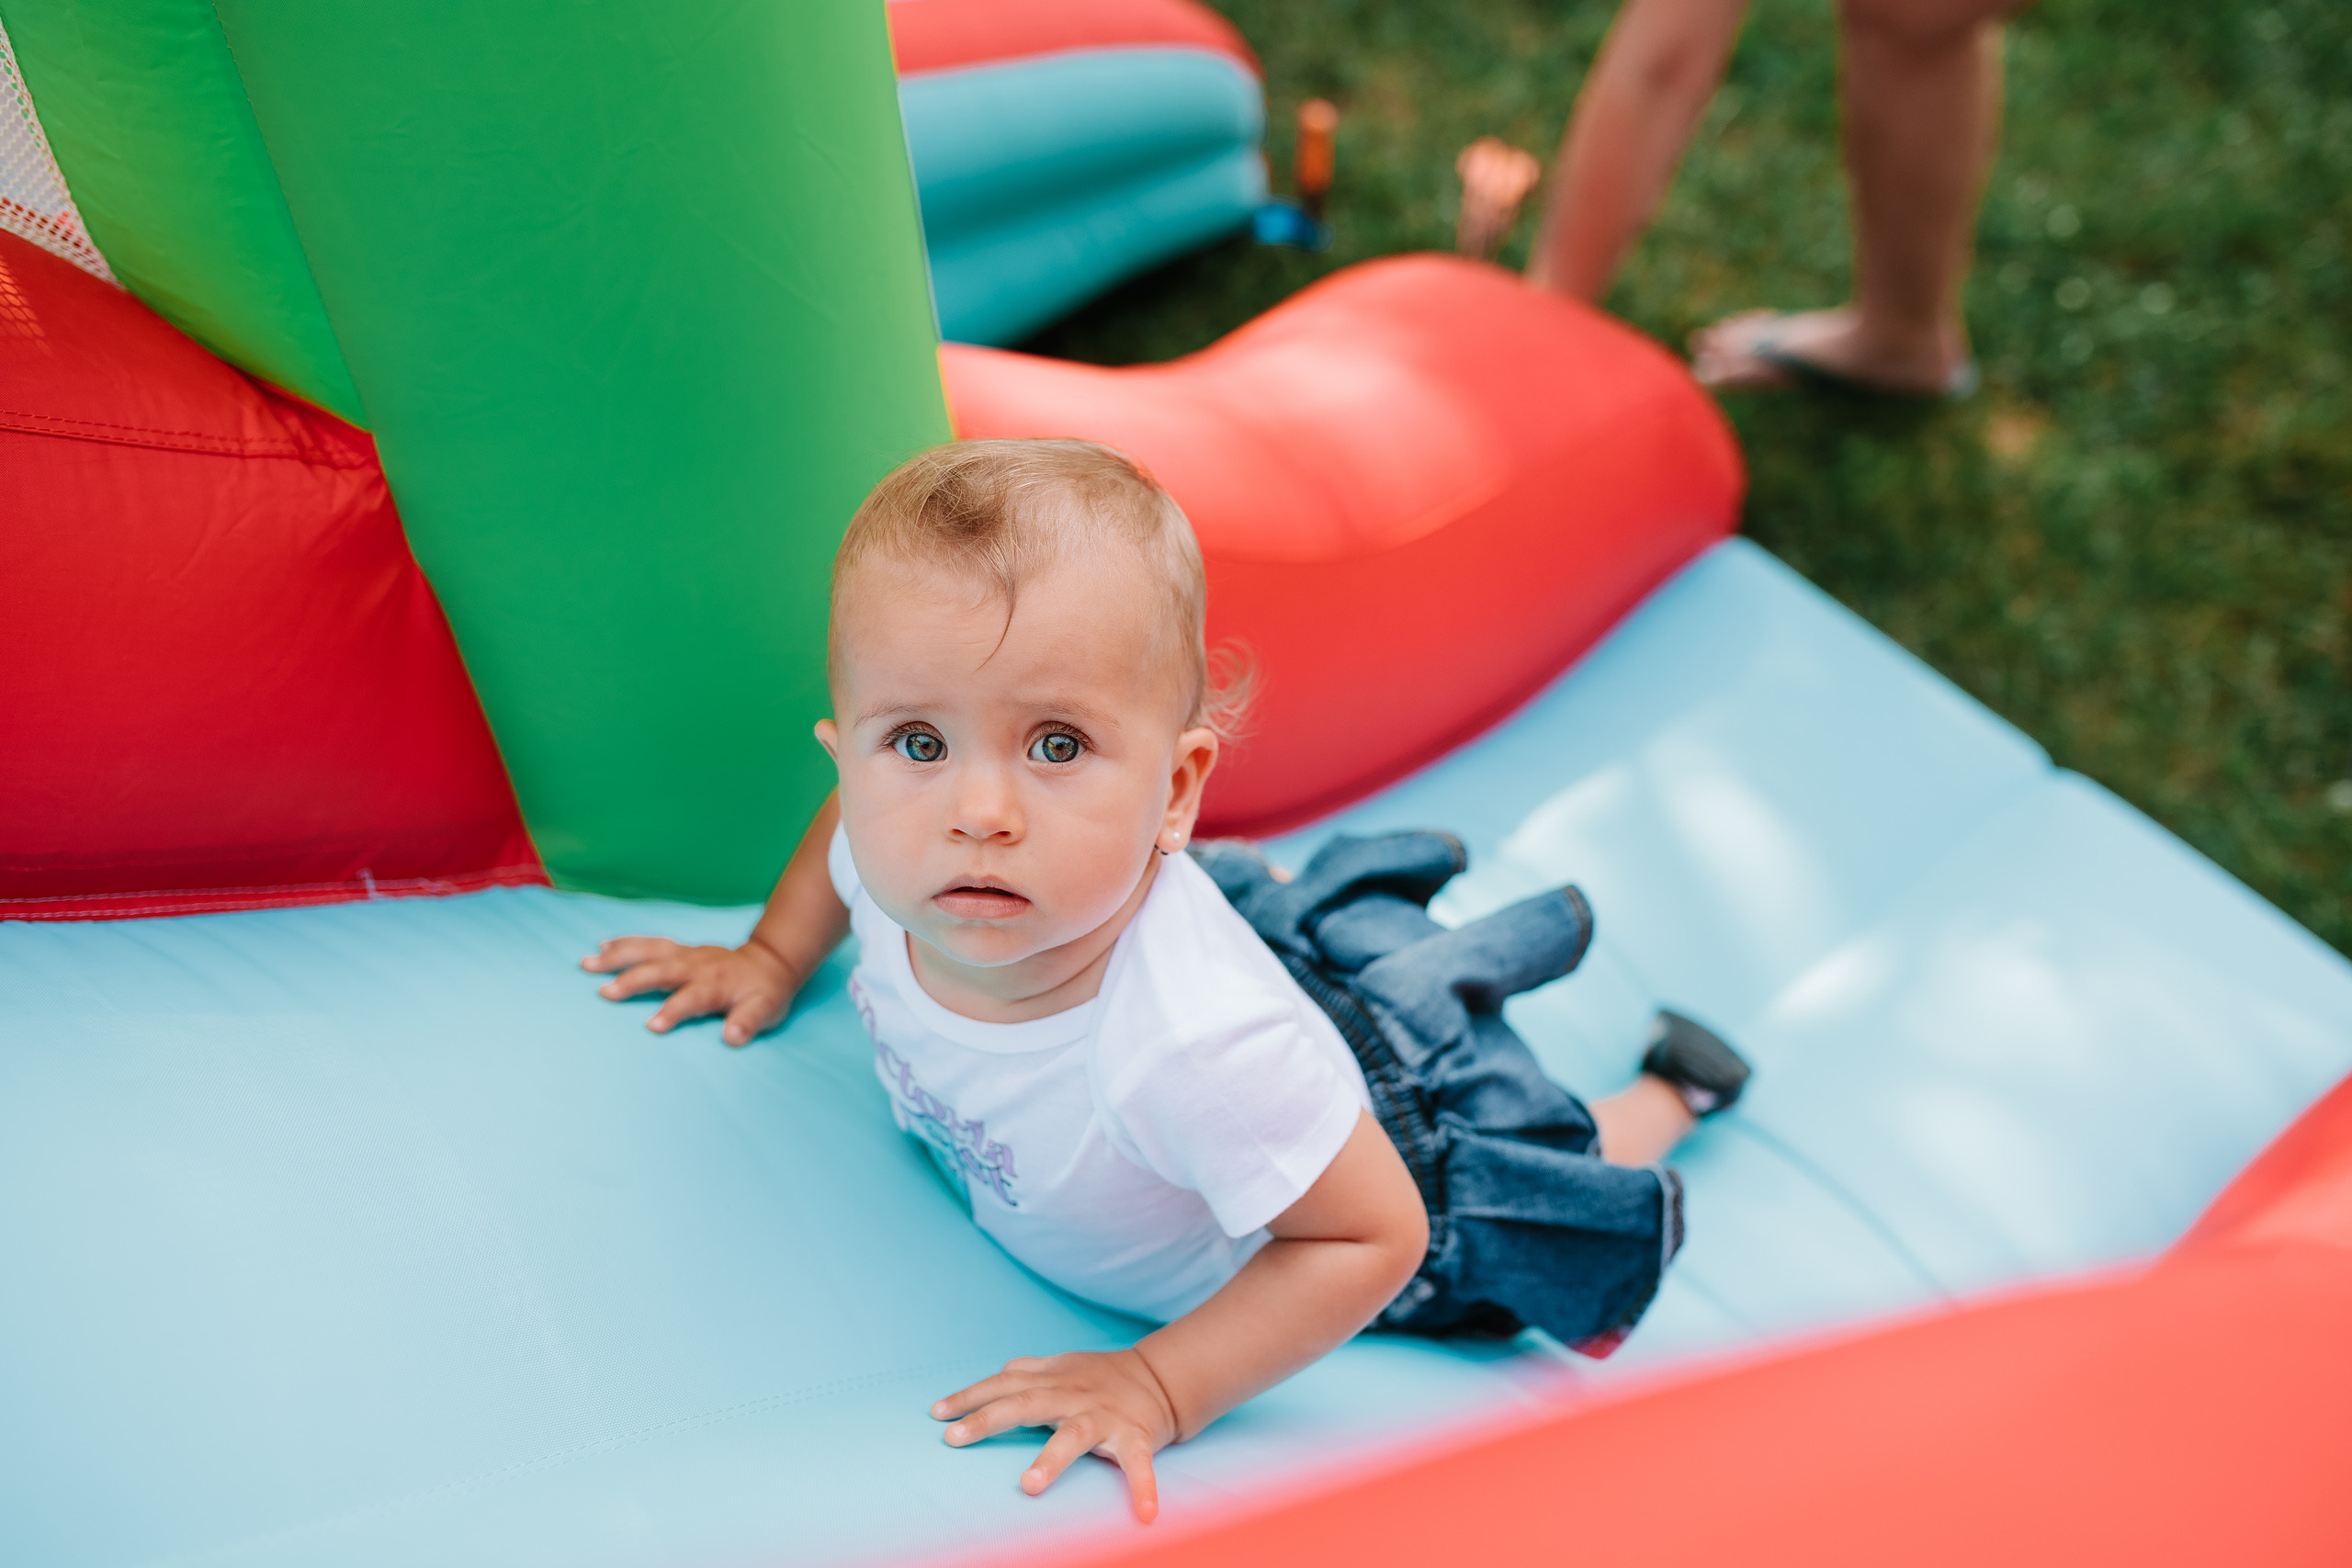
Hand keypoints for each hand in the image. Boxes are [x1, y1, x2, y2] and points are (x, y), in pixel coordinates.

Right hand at [580, 936, 797, 1044]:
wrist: (770, 963)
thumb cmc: (765, 994)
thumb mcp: (766, 1011)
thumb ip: (749, 1023)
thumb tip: (732, 1037)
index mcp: (716, 985)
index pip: (692, 999)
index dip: (673, 1011)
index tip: (650, 1026)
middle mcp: (697, 966)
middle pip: (662, 971)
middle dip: (633, 980)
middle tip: (604, 992)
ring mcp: (686, 954)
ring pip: (649, 951)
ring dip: (619, 956)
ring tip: (588, 963)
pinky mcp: (680, 949)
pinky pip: (650, 943)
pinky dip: (626, 943)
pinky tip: (602, 947)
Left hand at [931, 1348, 1179, 1521]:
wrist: (1161, 1377)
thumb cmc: (1103, 1376)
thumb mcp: (1065, 1365)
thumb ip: (1031, 1369)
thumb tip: (999, 1372)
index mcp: (1054, 1379)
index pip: (1004, 1384)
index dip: (971, 1396)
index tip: (937, 1413)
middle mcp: (1074, 1395)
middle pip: (1026, 1403)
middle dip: (989, 1419)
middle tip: (954, 1438)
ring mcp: (1104, 1416)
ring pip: (1074, 1435)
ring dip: (1052, 1459)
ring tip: (1029, 1486)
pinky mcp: (1136, 1436)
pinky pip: (1138, 1463)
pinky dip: (1142, 1487)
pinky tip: (1144, 1514)